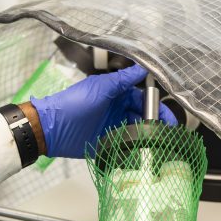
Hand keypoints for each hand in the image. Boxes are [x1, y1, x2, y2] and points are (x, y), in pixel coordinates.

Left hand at [30, 65, 176, 158]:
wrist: (52, 128)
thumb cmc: (74, 104)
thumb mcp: (101, 88)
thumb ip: (123, 79)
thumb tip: (143, 67)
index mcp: (118, 95)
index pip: (144, 100)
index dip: (156, 108)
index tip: (168, 118)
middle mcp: (118, 110)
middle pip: (143, 117)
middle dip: (156, 125)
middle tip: (168, 134)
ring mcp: (113, 127)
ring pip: (137, 132)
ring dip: (147, 137)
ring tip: (158, 145)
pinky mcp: (108, 143)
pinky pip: (126, 145)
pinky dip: (135, 149)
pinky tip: (144, 153)